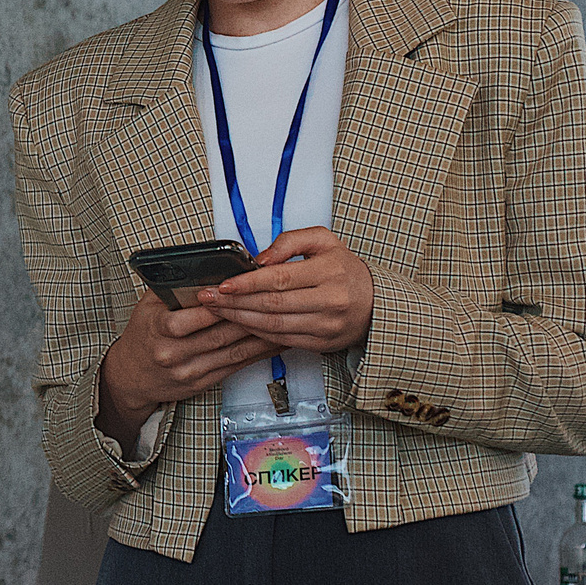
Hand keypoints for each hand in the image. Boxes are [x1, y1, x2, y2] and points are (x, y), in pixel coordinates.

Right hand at [97, 290, 279, 442]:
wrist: (132, 376)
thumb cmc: (143, 336)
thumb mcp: (147, 306)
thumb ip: (172, 288)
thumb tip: (201, 268)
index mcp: (157, 328)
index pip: (190, 316)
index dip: (217, 305)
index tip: (238, 291)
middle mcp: (172, 352)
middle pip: (217, 334)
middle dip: (247, 318)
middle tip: (271, 304)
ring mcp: (189, 370)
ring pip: (231, 352)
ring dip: (259, 338)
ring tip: (280, 323)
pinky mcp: (202, 382)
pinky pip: (234, 367)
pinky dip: (256, 354)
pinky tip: (271, 343)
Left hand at [197, 226, 375, 353]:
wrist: (376, 303)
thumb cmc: (345, 269)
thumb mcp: (323, 240)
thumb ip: (290, 241)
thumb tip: (260, 258)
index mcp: (328, 272)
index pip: (279, 279)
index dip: (247, 283)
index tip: (223, 284)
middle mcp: (329, 301)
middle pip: (272, 305)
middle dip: (234, 303)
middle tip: (208, 298)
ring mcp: (326, 326)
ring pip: (274, 326)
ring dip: (241, 319)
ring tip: (218, 311)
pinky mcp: (322, 344)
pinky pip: (283, 340)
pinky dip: (258, 333)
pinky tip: (241, 323)